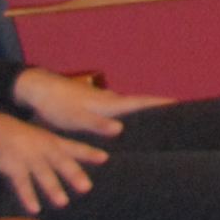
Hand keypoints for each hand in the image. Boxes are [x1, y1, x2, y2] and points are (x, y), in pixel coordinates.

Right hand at [0, 110, 108, 210]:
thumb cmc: (15, 136)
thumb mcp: (38, 138)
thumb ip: (53, 149)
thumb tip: (66, 163)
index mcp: (50, 141)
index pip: (73, 147)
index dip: (88, 152)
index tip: (104, 158)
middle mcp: (43, 149)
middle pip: (61, 162)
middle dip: (74, 174)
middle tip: (87, 188)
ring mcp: (28, 157)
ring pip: (43, 173)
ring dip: (53, 188)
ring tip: (63, 202)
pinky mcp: (12, 165)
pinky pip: (21, 182)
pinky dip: (28, 196)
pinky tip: (35, 209)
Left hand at [15, 69, 162, 138]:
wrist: (38, 90)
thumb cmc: (57, 105)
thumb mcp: (76, 119)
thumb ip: (98, 124)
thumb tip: (120, 129)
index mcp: (110, 103)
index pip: (141, 102)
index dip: (161, 103)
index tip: (181, 103)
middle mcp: (109, 100)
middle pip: (139, 104)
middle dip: (157, 108)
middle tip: (175, 114)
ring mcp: (101, 101)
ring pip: (126, 108)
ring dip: (140, 113)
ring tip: (153, 122)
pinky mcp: (92, 105)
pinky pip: (115, 111)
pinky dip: (124, 116)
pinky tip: (122, 125)